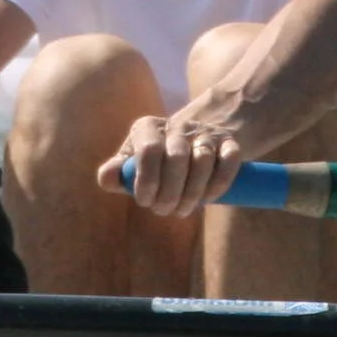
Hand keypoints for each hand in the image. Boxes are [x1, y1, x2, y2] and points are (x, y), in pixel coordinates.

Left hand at [108, 106, 246, 217]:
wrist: (194, 137)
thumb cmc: (155, 158)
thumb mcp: (133, 162)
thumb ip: (118, 172)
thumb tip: (106, 178)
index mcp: (148, 128)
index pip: (148, 150)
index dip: (147, 180)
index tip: (146, 201)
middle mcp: (177, 126)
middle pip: (177, 158)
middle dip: (170, 192)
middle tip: (165, 210)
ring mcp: (205, 133)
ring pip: (203, 160)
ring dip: (193, 193)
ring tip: (184, 209)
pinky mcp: (229, 142)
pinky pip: (229, 160)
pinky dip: (219, 183)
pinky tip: (208, 198)